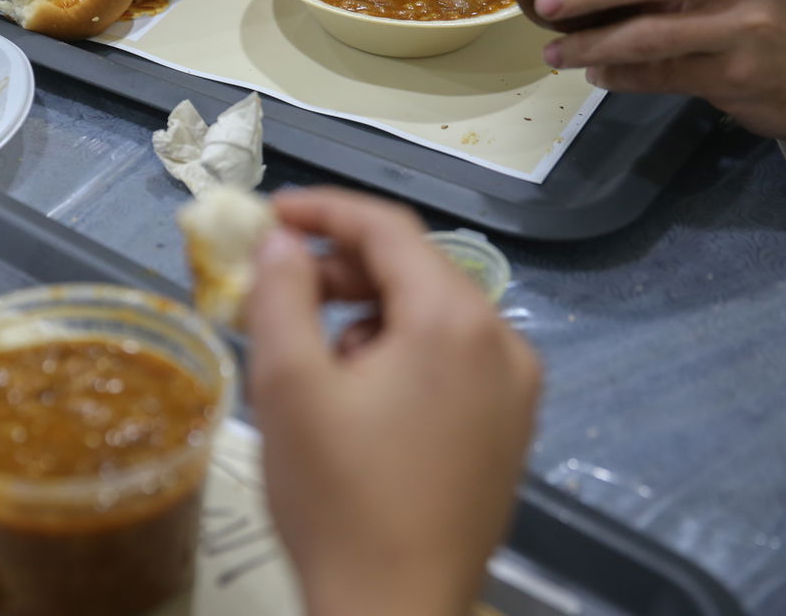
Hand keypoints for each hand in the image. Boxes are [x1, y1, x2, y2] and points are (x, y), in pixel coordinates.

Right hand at [246, 188, 539, 615]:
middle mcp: (502, 343)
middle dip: (339, 270)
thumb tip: (281, 239)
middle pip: (415, 270)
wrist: (396, 611)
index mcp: (454, 321)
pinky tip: (358, 398)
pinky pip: (453, 359)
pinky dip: (401, 354)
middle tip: (275, 289)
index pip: (388, 228)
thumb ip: (281, 293)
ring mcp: (516, 389)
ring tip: (314, 361)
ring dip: (367, 315)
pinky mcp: (510, 428)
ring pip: (432, 316)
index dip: (323, 210)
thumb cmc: (338, 500)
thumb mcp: (288, 386)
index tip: (269, 215)